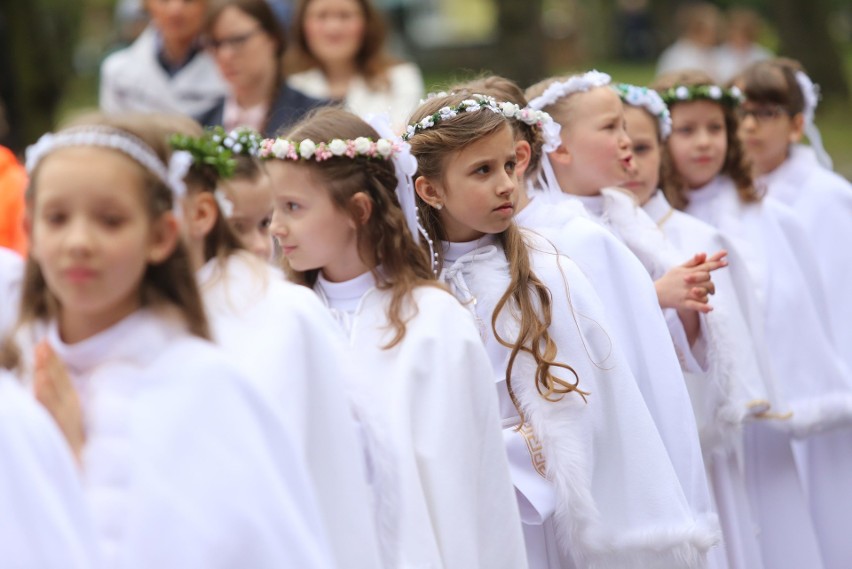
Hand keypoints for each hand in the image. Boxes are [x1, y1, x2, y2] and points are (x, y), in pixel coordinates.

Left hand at [34, 341, 84, 463]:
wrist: (75, 474)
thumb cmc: (63, 446)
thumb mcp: (60, 420)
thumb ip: (51, 401)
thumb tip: (42, 381)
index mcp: (70, 403)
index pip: (61, 377)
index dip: (53, 359)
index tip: (44, 341)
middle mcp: (70, 408)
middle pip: (59, 380)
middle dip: (50, 361)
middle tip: (42, 342)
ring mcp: (65, 419)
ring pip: (54, 392)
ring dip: (48, 372)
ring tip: (41, 356)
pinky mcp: (60, 429)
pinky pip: (50, 409)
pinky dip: (45, 393)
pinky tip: (39, 381)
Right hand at [655, 250, 727, 312]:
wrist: (655, 293)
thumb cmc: (669, 280)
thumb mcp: (678, 268)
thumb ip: (692, 262)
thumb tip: (704, 253)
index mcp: (688, 272)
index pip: (705, 266)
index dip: (716, 263)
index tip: (726, 261)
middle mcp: (688, 281)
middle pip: (708, 280)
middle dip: (710, 284)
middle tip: (710, 288)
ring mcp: (686, 292)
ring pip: (704, 292)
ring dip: (707, 294)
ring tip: (705, 296)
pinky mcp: (683, 303)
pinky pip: (695, 305)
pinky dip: (703, 307)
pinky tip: (710, 309)